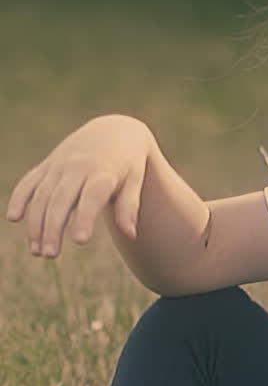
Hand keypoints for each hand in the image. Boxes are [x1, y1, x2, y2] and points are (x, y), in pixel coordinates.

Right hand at [6, 114, 153, 258]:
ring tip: (37, 252)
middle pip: (61, 199)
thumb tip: (131, 235)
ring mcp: (59, 166)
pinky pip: (29, 182)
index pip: (92, 196)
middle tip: (50, 255)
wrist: (112, 130)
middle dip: (53, 227)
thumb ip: (130, 206)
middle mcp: (77, 167)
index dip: (85, 217)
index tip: (80, 241)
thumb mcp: (135, 180)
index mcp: (103, 171)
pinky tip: (13, 218)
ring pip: (42, 195)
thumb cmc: (127, 163)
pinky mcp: (47, 166)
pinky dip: (20, 198)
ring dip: (36, 223)